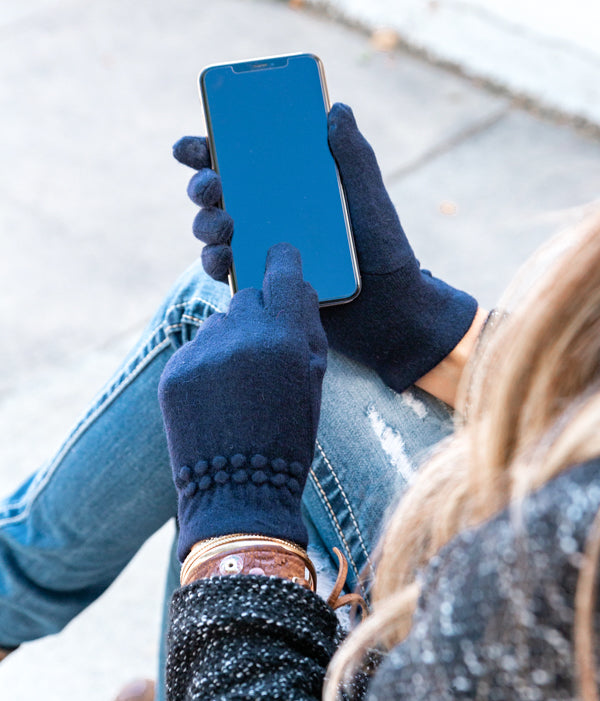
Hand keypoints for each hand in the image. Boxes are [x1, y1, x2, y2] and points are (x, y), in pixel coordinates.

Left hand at [158, 243, 326, 560]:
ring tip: (238, 384)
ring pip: (221, 322)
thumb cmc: (289, 438)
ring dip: (232, 339)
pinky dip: (208, 362)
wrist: (238, 491)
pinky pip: (196, 347)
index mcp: (283, 339)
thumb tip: (297, 289)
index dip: (284, 259)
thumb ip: (306, 330)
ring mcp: (201, 354)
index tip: (281, 252)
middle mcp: (240, 337)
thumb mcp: (313, 384)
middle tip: (265, 352)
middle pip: (249, 297)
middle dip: (261, 314)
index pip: (282, 272)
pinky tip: (216, 396)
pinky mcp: (174, 371)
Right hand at [173, 104, 476, 393]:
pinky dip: (216, 264)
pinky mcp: (260, 288)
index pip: (242, 162)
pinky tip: (223, 259)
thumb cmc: (386, 255)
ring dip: (205, 224)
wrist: (393, 315)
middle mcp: (268, 218)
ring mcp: (260, 253)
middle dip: (201, 185)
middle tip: (210, 185)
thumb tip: (337, 109)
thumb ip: (356, 159)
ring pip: (215, 233)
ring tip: (222, 225)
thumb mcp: (372, 203)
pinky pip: (227, 274)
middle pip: (218, 195)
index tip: (190, 146)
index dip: (208, 150)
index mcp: (290, 190)